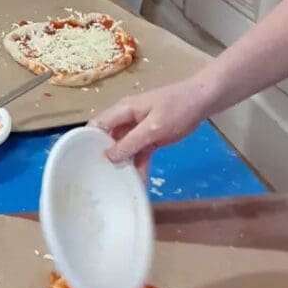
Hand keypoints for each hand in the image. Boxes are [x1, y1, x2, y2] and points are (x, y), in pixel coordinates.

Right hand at [90, 77, 213, 176]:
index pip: (96, 125)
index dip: (87, 141)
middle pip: (108, 140)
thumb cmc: (177, 108)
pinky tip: (140, 182)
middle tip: (100, 178)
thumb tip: (108, 157)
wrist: (204, 101)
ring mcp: (139, 129)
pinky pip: (140, 153)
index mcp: (122, 111)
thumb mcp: (154, 127)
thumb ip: (131, 142)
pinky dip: (139, 165)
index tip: (83, 161)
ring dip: (123, 165)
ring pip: (124, 149)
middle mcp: (126, 120)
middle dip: (104, 157)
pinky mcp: (151, 138)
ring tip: (119, 185)